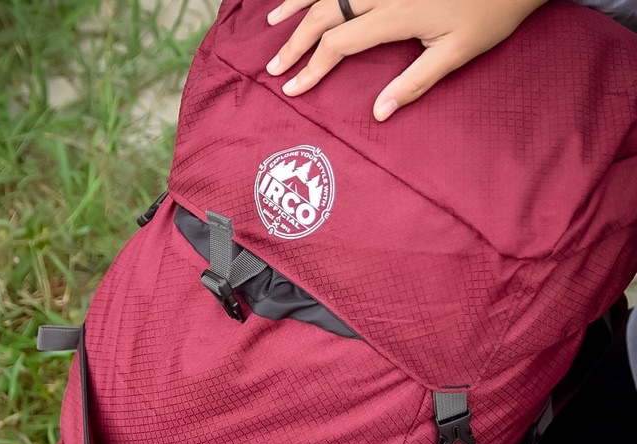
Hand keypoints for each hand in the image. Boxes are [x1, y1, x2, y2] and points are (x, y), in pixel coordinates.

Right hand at [266, 0, 547, 119]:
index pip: (339, 43)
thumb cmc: (491, 13)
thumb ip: (414, 82)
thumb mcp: (457, 53)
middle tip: (274, 66)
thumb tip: (378, 113)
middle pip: (325, 14)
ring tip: (273, 22)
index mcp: (397, 14)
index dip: (312, 67)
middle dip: (295, 41)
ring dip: (298, 4)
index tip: (293, 89)